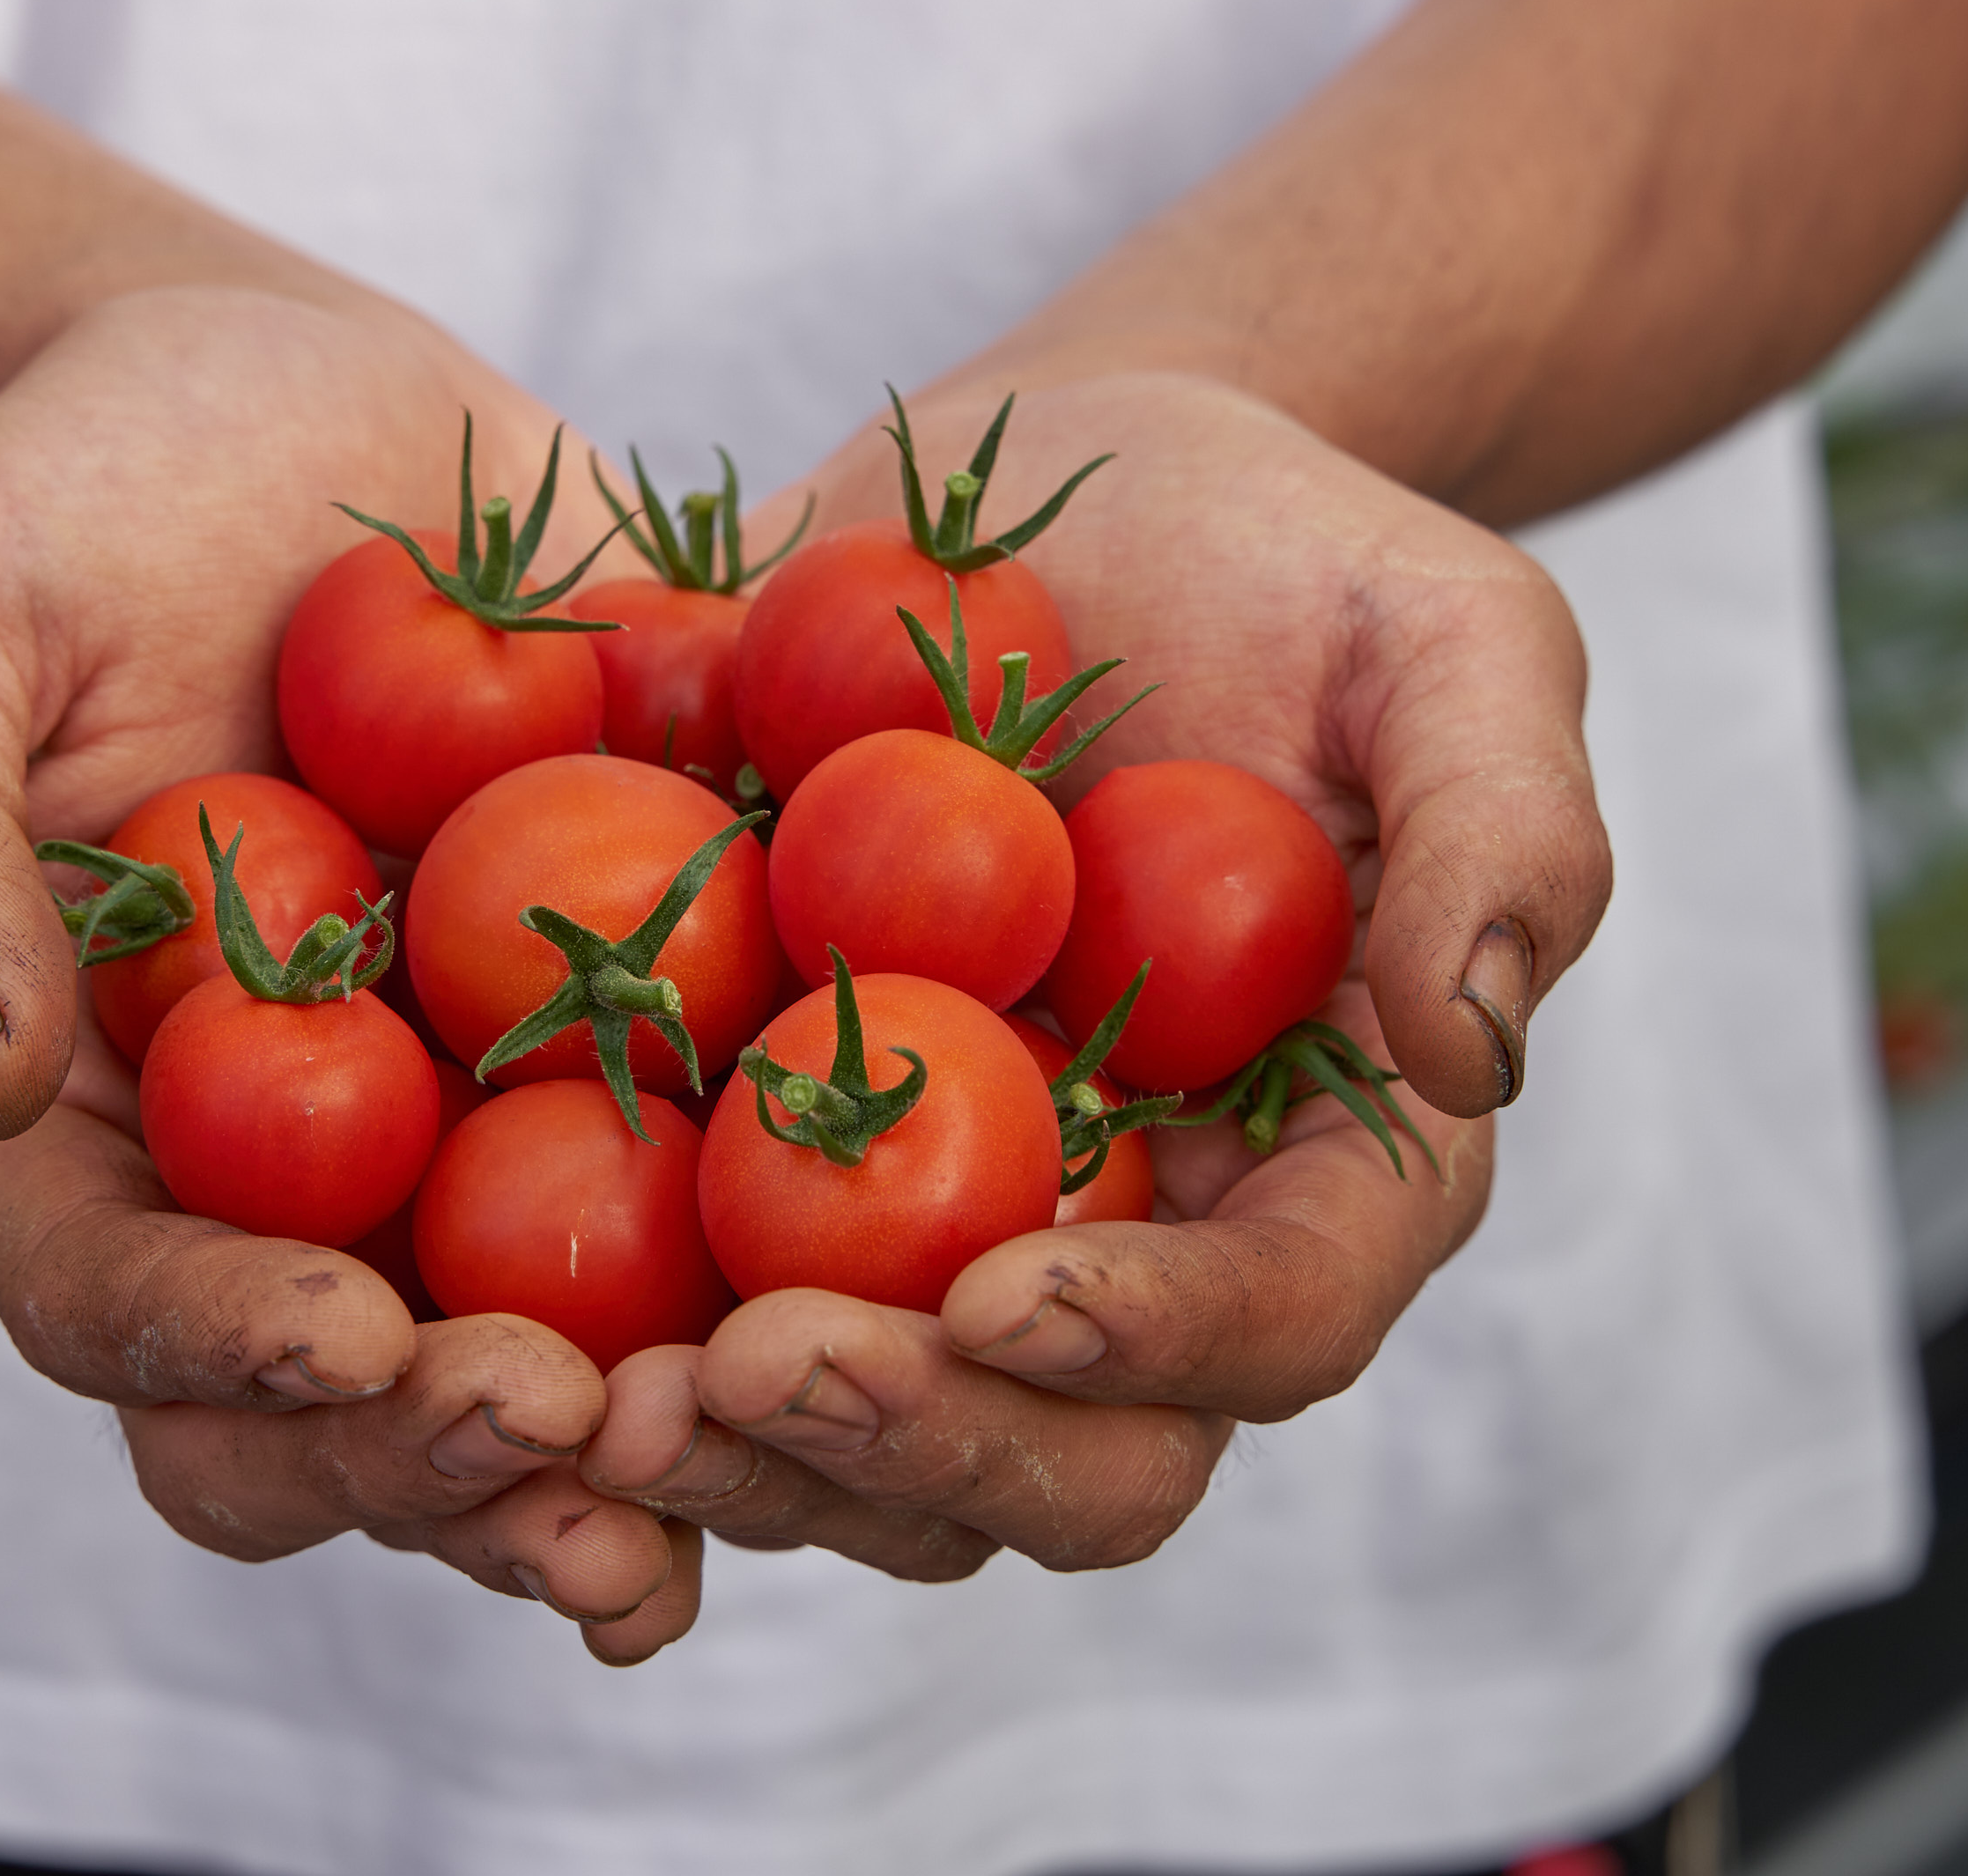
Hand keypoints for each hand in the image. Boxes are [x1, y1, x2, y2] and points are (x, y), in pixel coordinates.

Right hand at [0, 287, 687, 1658]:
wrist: (293, 413)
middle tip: (572, 1438)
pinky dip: (806, 1276)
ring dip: (641, 1450)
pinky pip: (717, 1208)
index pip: (110, 1301)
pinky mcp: (625, 1069)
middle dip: (441, 1457)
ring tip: (760, 1442)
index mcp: (61, 1120)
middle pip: (325, 1412)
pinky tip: (937, 1296)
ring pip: (533, 1373)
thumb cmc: (63, 490)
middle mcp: (258, 1185)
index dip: (218, 1352)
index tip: (349, 1336)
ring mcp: (450, 1146)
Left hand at [584, 371, 1608, 1572]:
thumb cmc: (1276, 555)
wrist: (1039, 505)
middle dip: (916, 1448)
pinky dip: (585, 1356)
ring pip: (865, 1449)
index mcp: (1314, 1164)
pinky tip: (462, 1327)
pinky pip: (685, 1320)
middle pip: (1066, 1462)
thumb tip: (1470, 1050)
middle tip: (754, 1371)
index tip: (1004, 1292)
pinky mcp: (761, 1174)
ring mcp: (936, 1233)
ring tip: (583, 1397)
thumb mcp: (1447, 631)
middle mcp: (1129, 1246)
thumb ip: (1505, 826)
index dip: (1157, 1341)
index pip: (1276, 1316)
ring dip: (734, 1459)